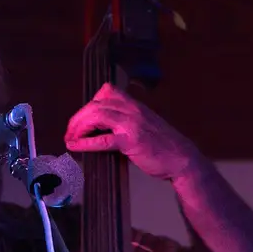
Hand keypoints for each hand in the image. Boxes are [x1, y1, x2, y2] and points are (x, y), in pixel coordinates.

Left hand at [65, 82, 204, 181]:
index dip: (88, 104)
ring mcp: (132, 124)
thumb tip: (96, 128)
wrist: (182, 159)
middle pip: (96, 104)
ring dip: (79, 127)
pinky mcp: (131, 140)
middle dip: (78, 118)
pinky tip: (76, 147)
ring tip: (71, 139)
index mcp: (135, 105)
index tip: (80, 120)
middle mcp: (133, 110)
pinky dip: (85, 143)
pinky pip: (103, 139)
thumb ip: (123, 122)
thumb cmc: (162, 145)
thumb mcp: (142, 125)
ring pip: (97, 115)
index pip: (106, 92)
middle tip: (69, 133)